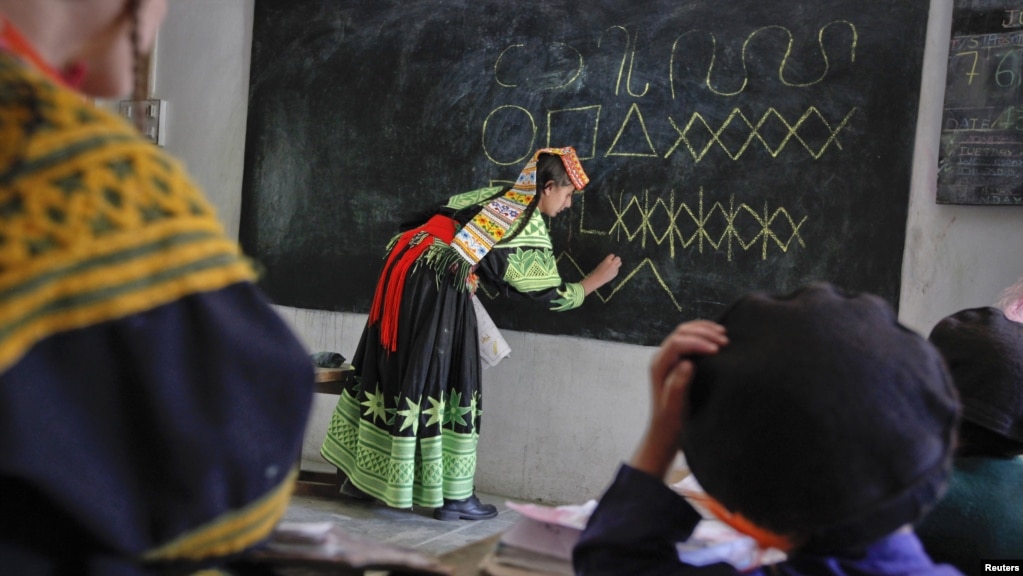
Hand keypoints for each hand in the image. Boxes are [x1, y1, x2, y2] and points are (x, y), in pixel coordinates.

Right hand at [580, 254, 621, 294]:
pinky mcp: (615, 273)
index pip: (612, 255)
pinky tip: (611, 272)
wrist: (597, 279)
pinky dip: (615, 270)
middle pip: (618, 258)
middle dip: (616, 259)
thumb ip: (607, 261)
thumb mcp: (601, 264)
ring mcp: (614, 269)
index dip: (611, 257)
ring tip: (614, 266)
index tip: (610, 259)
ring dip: (617, 264)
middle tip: (614, 262)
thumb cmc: (597, 271)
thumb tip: (611, 260)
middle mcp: (611, 264)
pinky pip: (617, 269)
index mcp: (607, 261)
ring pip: (620, 263)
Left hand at [630, 320, 727, 478]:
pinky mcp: (678, 360)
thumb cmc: (671, 421)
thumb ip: (678, 385)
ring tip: (724, 336)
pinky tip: (718, 337)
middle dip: (703, 333)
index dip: (697, 343)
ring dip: (704, 330)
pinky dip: (703, 334)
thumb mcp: (675, 406)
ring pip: (685, 332)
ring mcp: (669, 357)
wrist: (666, 431)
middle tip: (724, 342)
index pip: (677, 343)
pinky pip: (689, 339)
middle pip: (681, 333)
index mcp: (659, 366)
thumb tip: (687, 363)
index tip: (717, 350)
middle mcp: (661, 357)